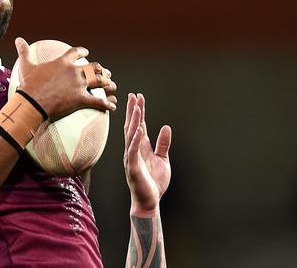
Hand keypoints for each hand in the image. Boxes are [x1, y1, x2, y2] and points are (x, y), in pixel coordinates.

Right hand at [15, 37, 115, 118]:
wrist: (32, 101)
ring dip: (108, 84)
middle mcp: (74, 72)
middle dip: (100, 70)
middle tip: (104, 72)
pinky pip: (98, 101)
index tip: (86, 52)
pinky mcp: (81, 99)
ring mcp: (79, 85)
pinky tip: (112, 106)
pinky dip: (107, 104)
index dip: (82, 52)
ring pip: (100, 82)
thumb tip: (18, 39)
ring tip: (112, 86)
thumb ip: (24, 51)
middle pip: (93, 67)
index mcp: (63, 62)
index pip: (75, 53)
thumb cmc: (28, 85)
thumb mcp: (26, 66)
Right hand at [123, 93, 171, 214]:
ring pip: (131, 136)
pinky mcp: (133, 167)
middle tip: (133, 95)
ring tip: (136, 108)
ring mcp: (131, 157)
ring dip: (133, 121)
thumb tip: (165, 127)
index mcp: (141, 147)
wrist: (149, 201)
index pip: (138, 125)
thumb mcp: (163, 159)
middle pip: (132, 126)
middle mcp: (133, 149)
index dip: (138, 111)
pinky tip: (139, 129)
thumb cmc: (154, 182)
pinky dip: (136, 140)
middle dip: (133, 111)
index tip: (138, 97)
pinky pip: (133, 151)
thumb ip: (163, 144)